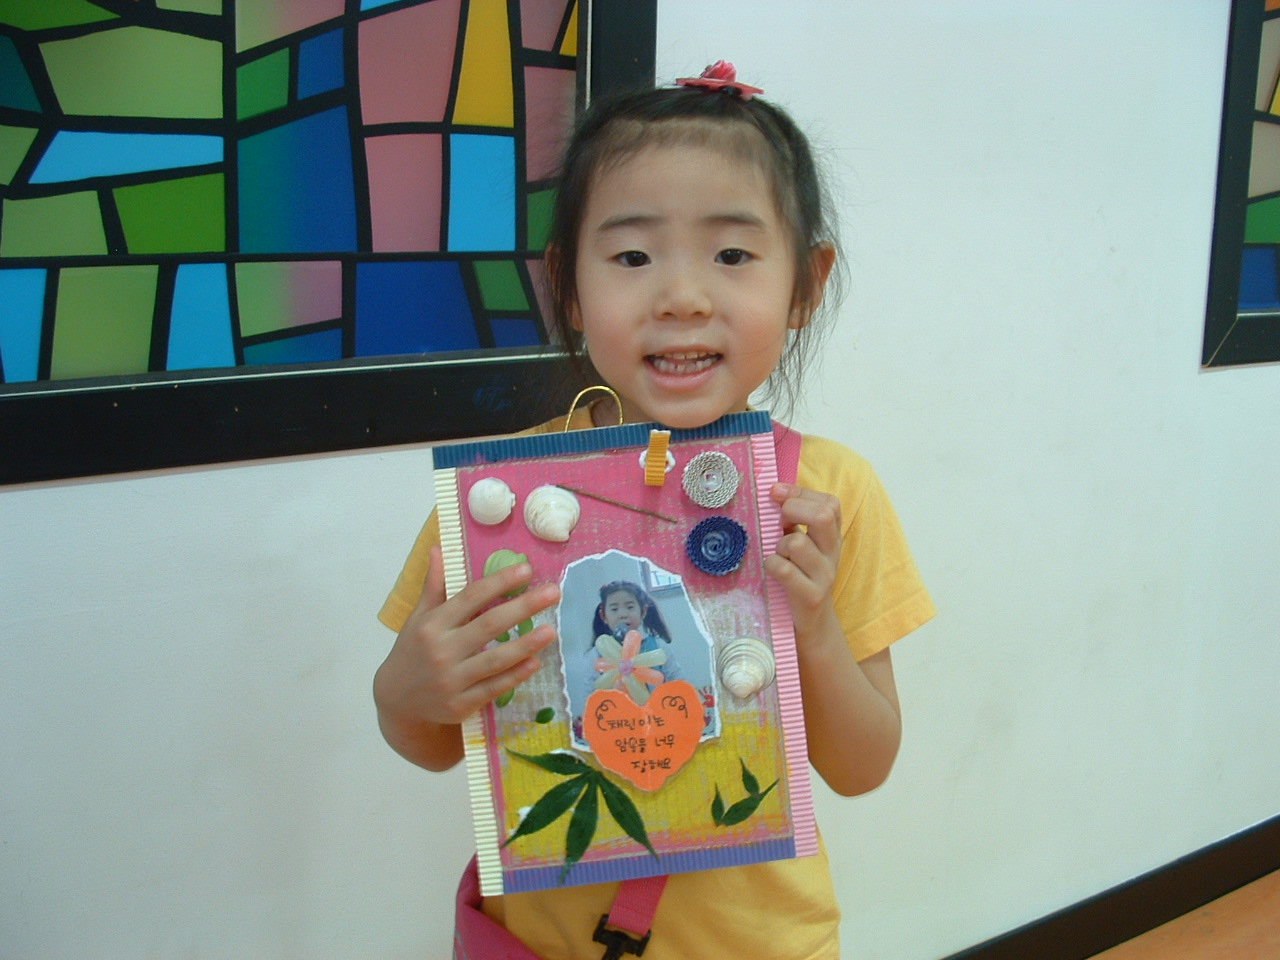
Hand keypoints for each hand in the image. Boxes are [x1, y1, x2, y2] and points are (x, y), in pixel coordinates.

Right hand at [374, 546, 558, 744]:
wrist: (397, 701)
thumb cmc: (414, 652)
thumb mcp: (418, 618)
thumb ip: (434, 586)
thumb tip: (438, 549)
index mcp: (433, 624)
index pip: (471, 597)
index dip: (499, 582)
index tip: (526, 569)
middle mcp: (442, 650)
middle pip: (489, 625)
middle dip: (523, 607)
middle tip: (553, 593)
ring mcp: (451, 680)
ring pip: (495, 659)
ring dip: (526, 645)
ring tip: (550, 631)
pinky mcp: (461, 704)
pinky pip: (494, 688)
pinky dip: (515, 675)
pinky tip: (535, 662)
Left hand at [763, 482, 841, 640]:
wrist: (812, 621)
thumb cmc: (800, 575)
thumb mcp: (802, 545)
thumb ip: (792, 521)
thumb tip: (774, 492)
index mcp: (832, 536)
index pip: (829, 503)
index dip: (801, 492)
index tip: (776, 492)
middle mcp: (833, 552)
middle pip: (823, 516)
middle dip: (793, 510)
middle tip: (779, 523)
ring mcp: (824, 575)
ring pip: (797, 543)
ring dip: (779, 545)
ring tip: (779, 555)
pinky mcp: (811, 595)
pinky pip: (784, 569)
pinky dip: (772, 564)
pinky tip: (772, 569)